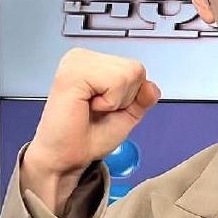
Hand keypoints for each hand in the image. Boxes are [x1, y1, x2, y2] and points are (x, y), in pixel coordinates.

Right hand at [26, 47, 162, 178]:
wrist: (66, 159)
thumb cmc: (87, 138)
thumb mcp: (125, 115)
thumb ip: (142, 98)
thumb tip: (151, 87)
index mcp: (92, 63)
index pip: (136, 68)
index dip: (129, 97)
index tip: (103, 109)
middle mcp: (82, 58)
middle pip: (136, 69)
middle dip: (124, 98)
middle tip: (97, 111)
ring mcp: (76, 62)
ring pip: (129, 73)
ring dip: (115, 101)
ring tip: (92, 109)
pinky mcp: (73, 73)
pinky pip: (116, 81)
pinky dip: (109, 102)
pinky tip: (87, 107)